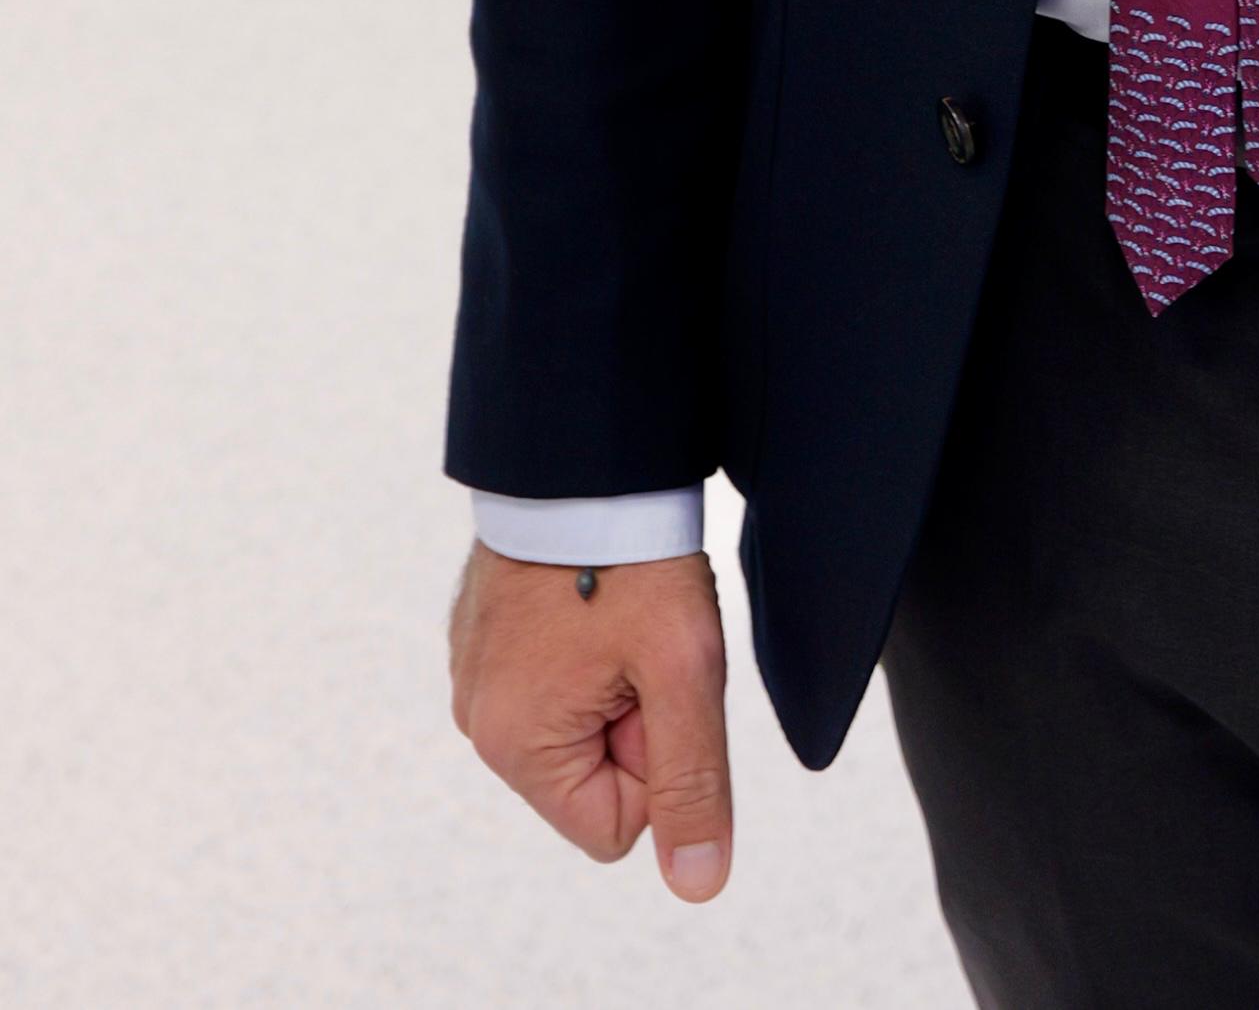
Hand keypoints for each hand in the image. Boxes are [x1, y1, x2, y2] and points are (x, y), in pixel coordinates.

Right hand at [449, 542, 732, 899]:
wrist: (583, 457)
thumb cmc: (630, 557)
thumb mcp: (683, 670)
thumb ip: (692, 783)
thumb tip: (697, 883)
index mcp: (516, 747)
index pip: (615, 826)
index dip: (656, 759)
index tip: (655, 683)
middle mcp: (482, 723)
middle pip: (595, 775)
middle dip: (634, 717)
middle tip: (643, 640)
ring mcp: (479, 676)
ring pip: (579, 723)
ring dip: (616, 679)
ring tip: (621, 611)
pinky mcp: (487, 637)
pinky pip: (557, 678)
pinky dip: (588, 645)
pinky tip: (595, 595)